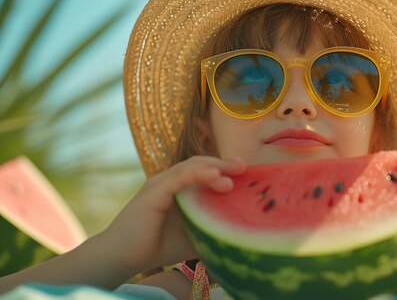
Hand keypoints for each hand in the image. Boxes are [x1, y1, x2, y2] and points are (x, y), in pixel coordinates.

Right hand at [101, 156, 245, 274]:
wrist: (124, 256)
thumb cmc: (159, 246)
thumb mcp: (195, 234)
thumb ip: (213, 227)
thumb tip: (244, 231)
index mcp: (180, 188)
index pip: (205, 170)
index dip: (225, 169)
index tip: (247, 173)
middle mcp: (170, 180)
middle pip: (202, 163)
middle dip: (224, 164)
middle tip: (244, 168)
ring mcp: (161, 182)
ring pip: (193, 166)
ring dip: (216, 167)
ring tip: (236, 171)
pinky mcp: (155, 189)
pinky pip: (180, 176)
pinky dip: (200, 173)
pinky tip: (216, 175)